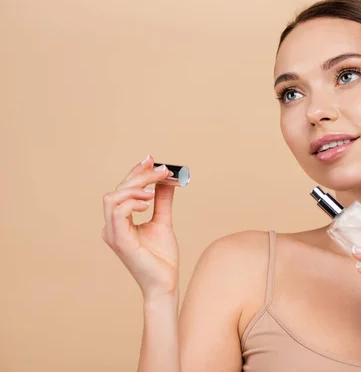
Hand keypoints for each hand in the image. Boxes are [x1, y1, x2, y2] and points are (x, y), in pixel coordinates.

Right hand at [101, 155, 179, 300]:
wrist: (164, 283)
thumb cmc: (161, 258)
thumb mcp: (163, 222)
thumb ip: (162, 201)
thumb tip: (167, 181)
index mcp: (120, 221)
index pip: (122, 190)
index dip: (135, 173)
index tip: (151, 160)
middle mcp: (112, 226)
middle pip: (117, 190)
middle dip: (140, 176)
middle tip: (162, 170)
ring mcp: (113, 233)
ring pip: (112, 198)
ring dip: (135, 188)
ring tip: (154, 191)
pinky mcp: (119, 240)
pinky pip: (118, 212)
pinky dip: (133, 202)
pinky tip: (148, 203)